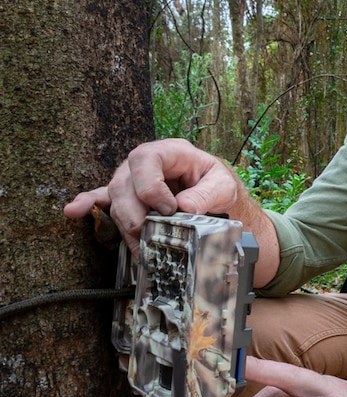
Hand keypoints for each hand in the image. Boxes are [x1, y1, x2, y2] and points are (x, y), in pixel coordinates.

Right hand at [63, 139, 239, 253]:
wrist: (213, 190)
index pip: (146, 160)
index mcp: (170, 151)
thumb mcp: (222, 185)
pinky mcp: (127, 195)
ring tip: (139, 245)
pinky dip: (88, 205)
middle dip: (135, 213)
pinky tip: (74, 210)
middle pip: (124, 184)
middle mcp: (145, 162)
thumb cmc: (215, 182)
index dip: (151, 187)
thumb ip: (207, 195)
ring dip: (125, 224)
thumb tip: (184, 209)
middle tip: (150, 233)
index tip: (168, 209)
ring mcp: (132, 178)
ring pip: (116, 199)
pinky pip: (102, 197)